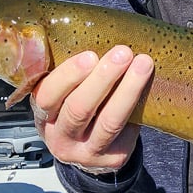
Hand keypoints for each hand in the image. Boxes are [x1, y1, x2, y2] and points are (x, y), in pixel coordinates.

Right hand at [30, 45, 150, 173]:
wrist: (90, 150)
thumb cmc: (77, 108)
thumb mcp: (63, 96)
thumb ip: (72, 75)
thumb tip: (94, 32)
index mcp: (43, 114)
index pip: (48, 96)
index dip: (68, 76)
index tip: (90, 55)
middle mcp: (60, 137)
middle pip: (79, 109)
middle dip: (103, 78)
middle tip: (122, 53)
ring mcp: (85, 152)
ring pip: (108, 121)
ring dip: (128, 89)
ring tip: (143, 63)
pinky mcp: (111, 159)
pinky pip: (126, 131)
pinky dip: (137, 104)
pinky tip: (149, 84)